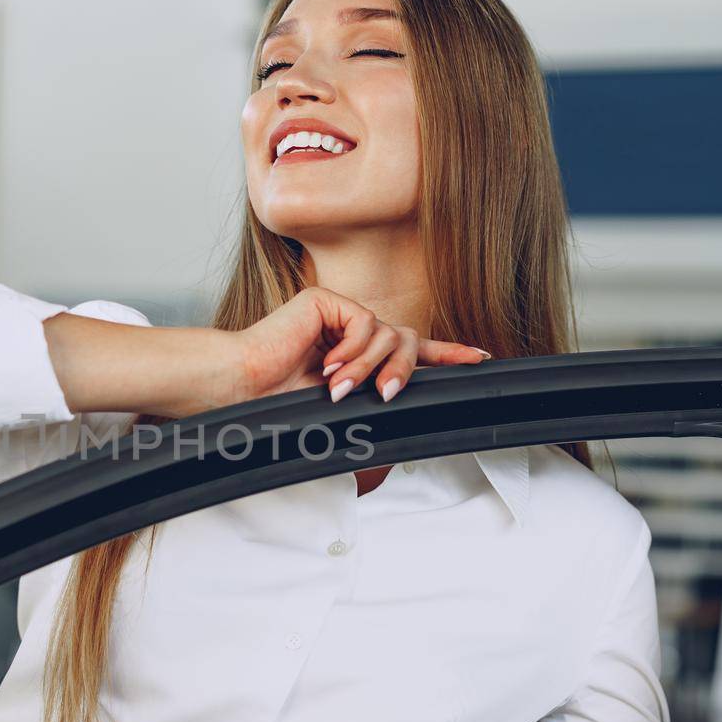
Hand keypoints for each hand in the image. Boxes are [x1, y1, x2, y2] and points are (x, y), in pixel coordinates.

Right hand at [229, 286, 490, 406]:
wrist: (242, 388)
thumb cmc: (275, 405)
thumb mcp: (338, 412)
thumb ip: (371, 405)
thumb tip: (401, 419)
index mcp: (354, 355)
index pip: (409, 350)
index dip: (445, 354)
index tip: (479, 358)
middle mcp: (350, 332)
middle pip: (407, 340)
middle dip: (405, 370)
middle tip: (386, 395)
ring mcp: (338, 314)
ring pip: (390, 335)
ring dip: (370, 368)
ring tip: (339, 389)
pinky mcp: (326, 301)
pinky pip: (366, 323)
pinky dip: (354, 351)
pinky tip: (327, 367)